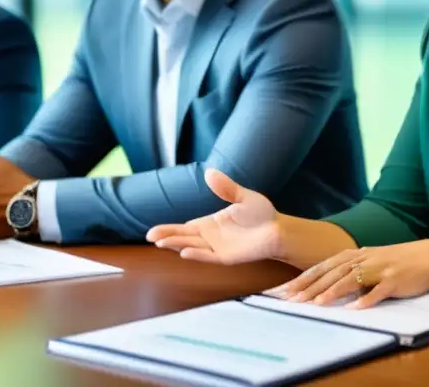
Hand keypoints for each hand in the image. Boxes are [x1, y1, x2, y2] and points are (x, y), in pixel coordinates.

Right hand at [147, 169, 280, 263]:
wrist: (278, 229)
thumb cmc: (261, 214)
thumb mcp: (243, 197)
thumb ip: (226, 188)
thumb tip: (209, 172)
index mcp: (210, 224)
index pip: (185, 228)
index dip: (169, 229)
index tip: (153, 232)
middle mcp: (210, 237)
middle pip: (184, 238)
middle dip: (167, 237)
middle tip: (151, 237)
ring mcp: (218, 248)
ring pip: (192, 247)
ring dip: (178, 245)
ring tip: (161, 243)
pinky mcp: (227, 257)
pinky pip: (209, 257)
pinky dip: (197, 255)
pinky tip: (185, 253)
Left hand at [264, 240, 428, 309]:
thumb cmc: (397, 261)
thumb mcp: (370, 261)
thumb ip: (349, 270)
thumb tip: (324, 283)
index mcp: (355, 255)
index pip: (323, 266)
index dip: (303, 278)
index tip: (284, 291)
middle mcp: (364, 258)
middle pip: (332, 273)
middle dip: (310, 286)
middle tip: (291, 300)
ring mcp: (380, 268)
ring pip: (352, 280)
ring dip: (333, 292)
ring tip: (317, 305)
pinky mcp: (395, 280)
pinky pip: (380, 291)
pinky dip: (368, 299)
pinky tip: (356, 309)